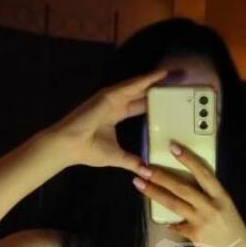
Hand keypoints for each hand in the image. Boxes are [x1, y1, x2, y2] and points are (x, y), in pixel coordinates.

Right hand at [50, 66, 169, 173]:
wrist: (69, 146)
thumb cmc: (89, 151)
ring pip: (136, 86)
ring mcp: (111, 98)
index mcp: (116, 115)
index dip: (153, 102)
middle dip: (156, 88)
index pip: (139, 106)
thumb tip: (146, 172)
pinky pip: (129, 86)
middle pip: (140, 93)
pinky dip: (143, 80)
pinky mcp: (108, 95)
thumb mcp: (117, 157)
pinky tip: (157, 76)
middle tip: (176, 81)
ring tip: (170, 74)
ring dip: (153, 80)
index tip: (169, 100)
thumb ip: (132, 161)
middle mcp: (115, 104)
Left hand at [133, 142, 245, 246]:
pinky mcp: (195, 234)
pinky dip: (171, 223)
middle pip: (182, 187)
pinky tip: (164, 222)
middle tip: (143, 167)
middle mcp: (211, 206)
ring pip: (174, 203)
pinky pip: (177, 226)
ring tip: (139, 183)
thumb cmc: (234, 230)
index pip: (203, 173)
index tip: (173, 147)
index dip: (188, 159)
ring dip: (154, 193)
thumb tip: (193, 187)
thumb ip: (211, 197)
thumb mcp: (227, 208)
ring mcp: (202, 221)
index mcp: (221, 196)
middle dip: (161, 176)